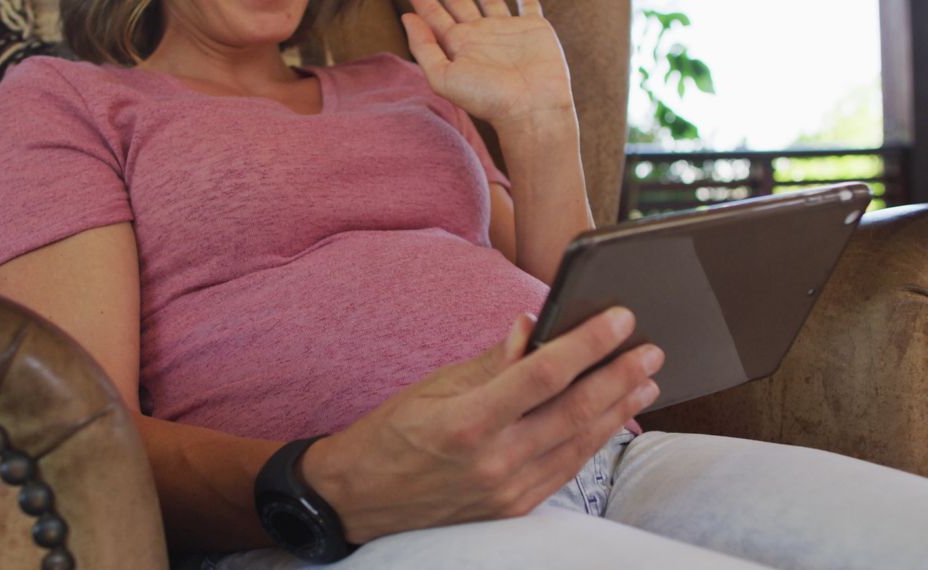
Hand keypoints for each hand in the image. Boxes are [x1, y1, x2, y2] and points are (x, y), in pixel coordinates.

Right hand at [301, 308, 662, 542]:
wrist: (356, 499)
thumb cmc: (390, 435)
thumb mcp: (434, 387)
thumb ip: (493, 361)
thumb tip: (534, 327)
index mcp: (469, 421)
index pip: (544, 374)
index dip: (588, 343)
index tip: (620, 318)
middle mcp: (493, 461)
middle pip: (574, 411)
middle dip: (619, 376)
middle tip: (651, 349)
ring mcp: (506, 492)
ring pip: (578, 445)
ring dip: (618, 411)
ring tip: (646, 381)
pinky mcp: (512, 510)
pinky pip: (564, 470)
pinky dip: (592, 441)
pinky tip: (611, 420)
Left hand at [400, 0, 574, 128]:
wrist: (531, 108)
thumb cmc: (486, 98)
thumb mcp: (443, 77)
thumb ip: (423, 47)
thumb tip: (407, 18)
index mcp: (458, 45)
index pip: (434, 18)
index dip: (423, 3)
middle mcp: (481, 36)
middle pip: (459, 5)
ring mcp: (506, 30)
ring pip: (491, 0)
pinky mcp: (533, 27)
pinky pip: (528, 4)